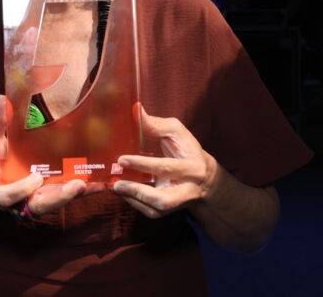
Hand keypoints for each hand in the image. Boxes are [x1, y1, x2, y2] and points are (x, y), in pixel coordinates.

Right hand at [0, 95, 90, 216]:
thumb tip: (2, 98)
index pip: (7, 197)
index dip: (21, 190)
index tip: (37, 178)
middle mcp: (19, 200)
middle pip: (40, 205)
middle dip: (59, 197)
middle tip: (78, 185)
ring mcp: (36, 199)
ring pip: (56, 202)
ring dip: (75, 194)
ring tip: (91, 183)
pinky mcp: (50, 194)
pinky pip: (66, 195)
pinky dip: (84, 191)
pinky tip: (102, 183)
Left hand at [112, 104, 221, 218]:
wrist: (205, 180)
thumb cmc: (187, 150)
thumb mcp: (177, 133)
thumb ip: (157, 124)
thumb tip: (135, 110)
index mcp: (192, 166)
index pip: (166, 167)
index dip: (143, 164)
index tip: (122, 159)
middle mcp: (187, 188)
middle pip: (164, 199)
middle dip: (139, 192)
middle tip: (117, 183)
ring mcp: (178, 202)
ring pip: (157, 209)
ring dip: (134, 200)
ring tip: (116, 186)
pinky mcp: (170, 211)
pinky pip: (151, 212)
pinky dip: (135, 203)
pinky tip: (123, 192)